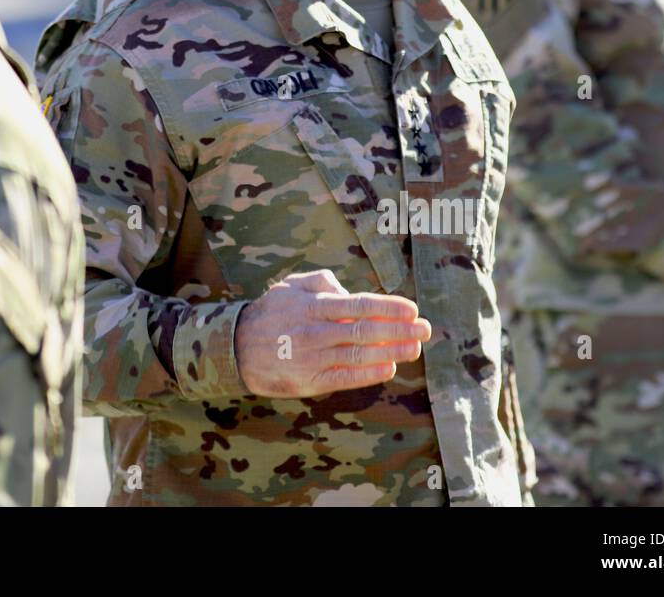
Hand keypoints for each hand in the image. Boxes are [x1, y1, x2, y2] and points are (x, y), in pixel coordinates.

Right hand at [235, 269, 430, 397]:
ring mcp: (314, 358)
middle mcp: (316, 331)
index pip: (359, 305)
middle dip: (399, 330)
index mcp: (313, 306)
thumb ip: (322, 282)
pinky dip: (370, 375)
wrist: (238, 348)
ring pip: (360, 355)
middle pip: (365, 331)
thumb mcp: (290, 286)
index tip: (412, 308)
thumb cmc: (270, 313)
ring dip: (392, 351)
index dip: (388, 307)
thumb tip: (349, 290)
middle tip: (426, 328)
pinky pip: (346, 378)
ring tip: (415, 348)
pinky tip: (390, 368)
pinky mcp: (311, 380)